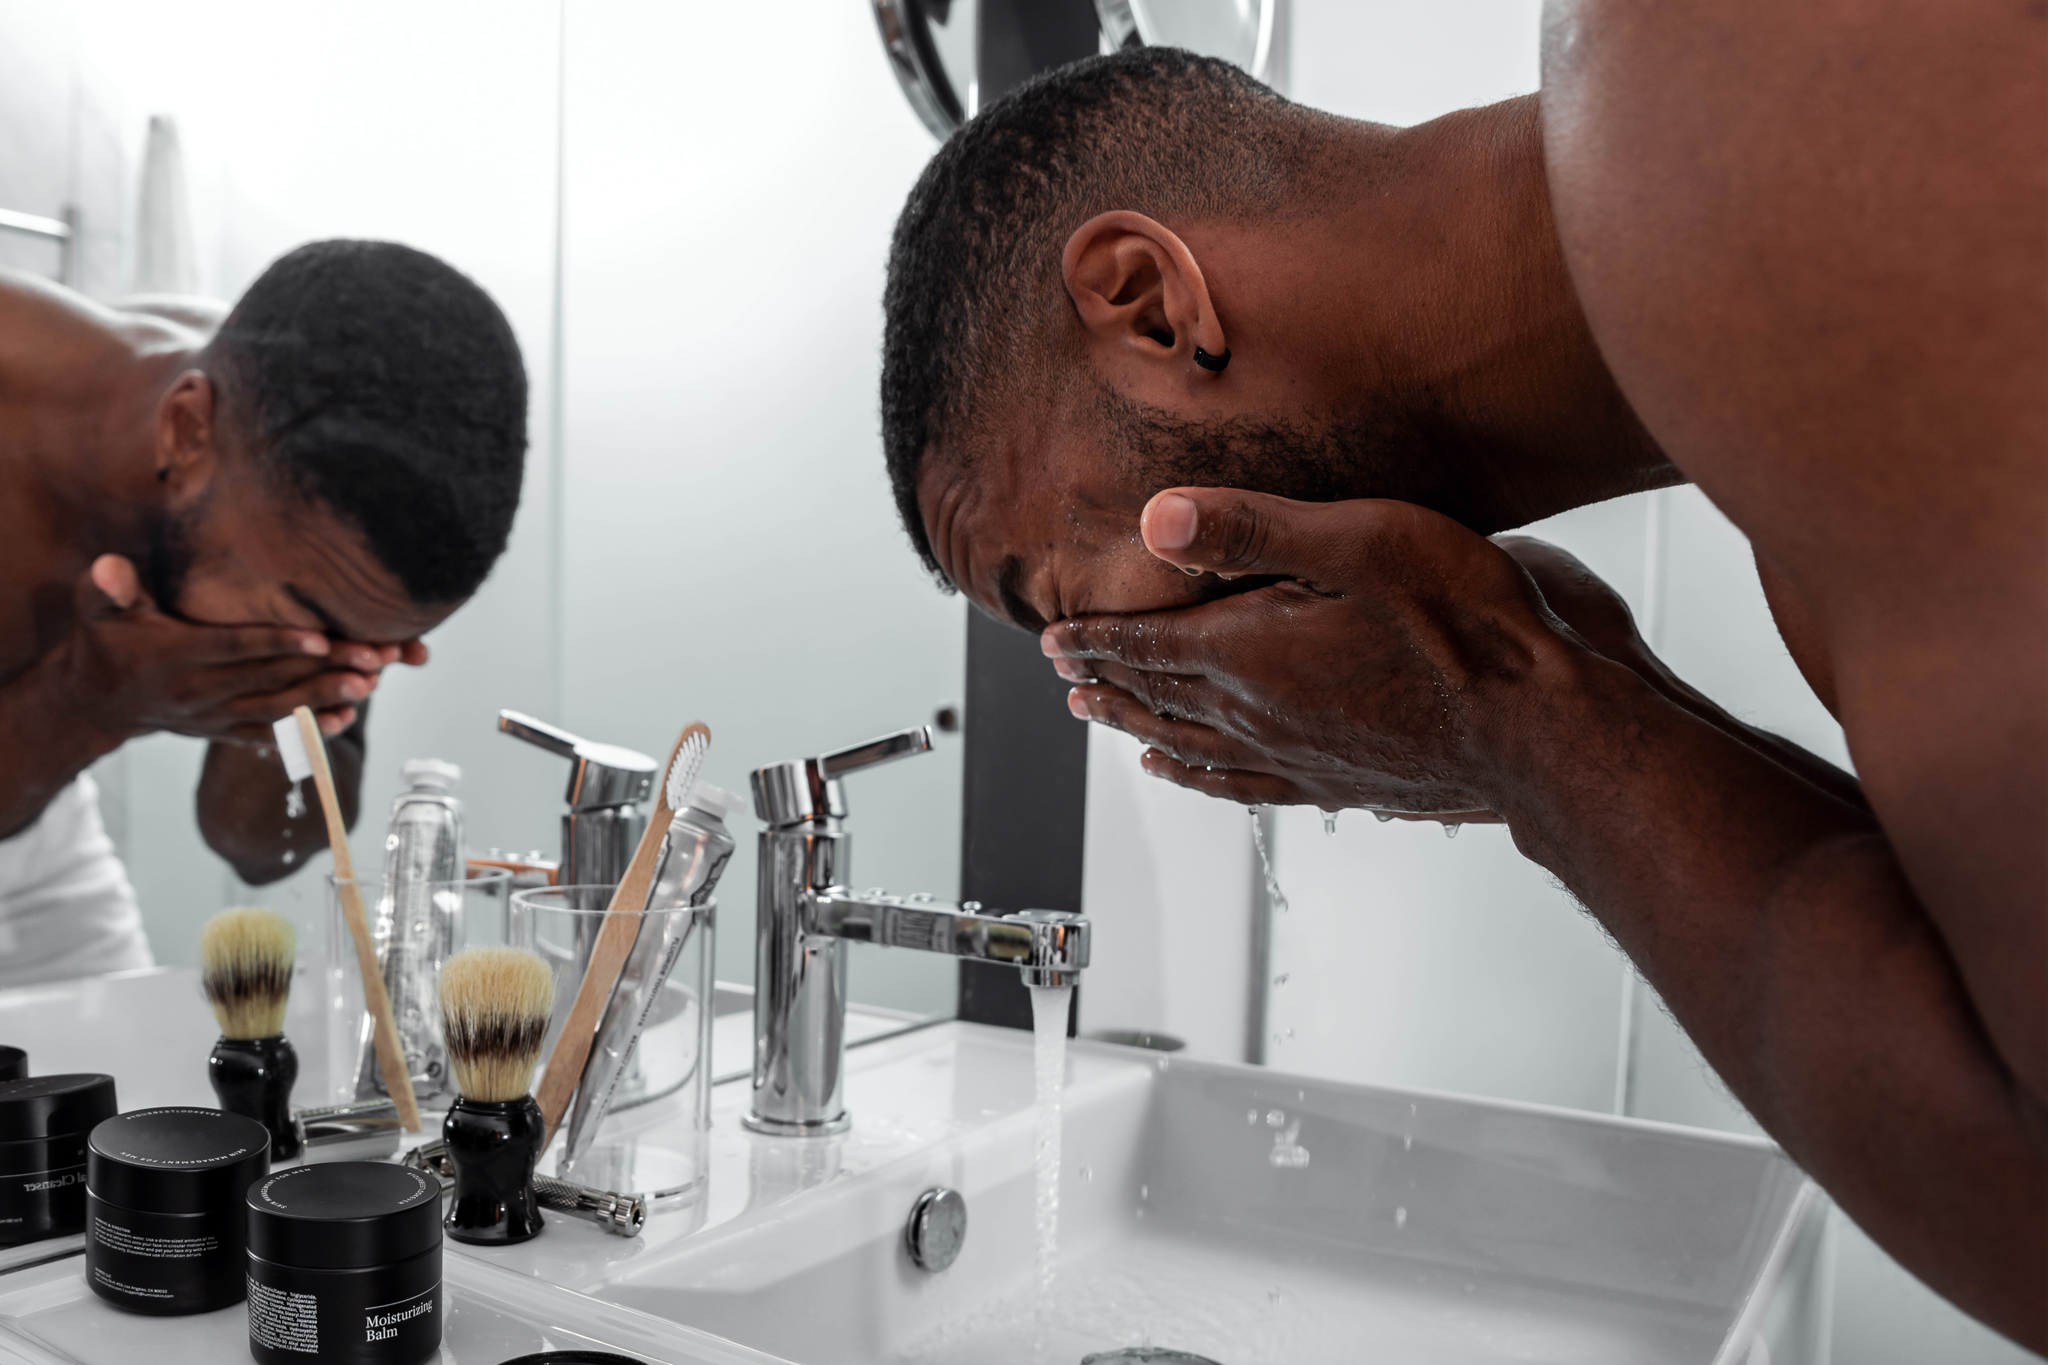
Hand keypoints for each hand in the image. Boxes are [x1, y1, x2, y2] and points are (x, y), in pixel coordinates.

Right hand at [43, 556, 383, 743]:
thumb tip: (110, 566)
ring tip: (370, 684)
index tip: (320, 636)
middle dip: (323, 668)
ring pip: (277, 710)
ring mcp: (212, 717)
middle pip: (268, 679)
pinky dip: (306, 731)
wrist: (95, 702)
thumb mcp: (98, 612)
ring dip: (325, 698)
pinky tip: (345, 720)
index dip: (275, 642)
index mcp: (172, 656)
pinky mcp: (222, 732)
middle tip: (373, 656)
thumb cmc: (106, 643)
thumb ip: (109, 589)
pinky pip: (269, 737)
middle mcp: (196, 692)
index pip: (232, 648)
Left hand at [1039, 489, 1587, 814]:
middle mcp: (1260, 715)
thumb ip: (1251, 530)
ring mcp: (1296, 755)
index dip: (1096, 638)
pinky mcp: (1335, 781)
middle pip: (1156, 697)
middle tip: (1062, 673)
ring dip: (1134, 726)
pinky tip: (1185, 775)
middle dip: (1103, 679)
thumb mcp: (1358, 543)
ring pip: (1187, 745)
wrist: (1539, 729)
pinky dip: (1194, 777)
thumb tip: (1155, 520)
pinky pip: (1238, 785)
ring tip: (1099, 719)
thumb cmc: (1467, 627)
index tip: (1054, 637)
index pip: (1147, 645)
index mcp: (1252, 655)